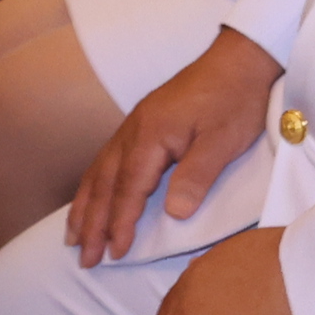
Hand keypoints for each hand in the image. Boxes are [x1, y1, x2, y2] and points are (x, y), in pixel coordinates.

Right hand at [66, 26, 282, 265]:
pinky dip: (95, 184)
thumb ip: (197, 175)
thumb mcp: (225, 139)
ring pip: (100, 171)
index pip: (129, 189)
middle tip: (85, 258)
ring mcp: (135, 124)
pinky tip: (92, 196)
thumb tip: (174, 214)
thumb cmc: (236, 97)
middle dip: (92, 223)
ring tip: (73, 236)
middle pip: (105, 183)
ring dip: (85, 206)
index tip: (114, 254)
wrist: (241, 57)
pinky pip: (108, 159)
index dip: (120, 224)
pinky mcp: (143, 122)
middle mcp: (134, 130)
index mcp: (151, 135)